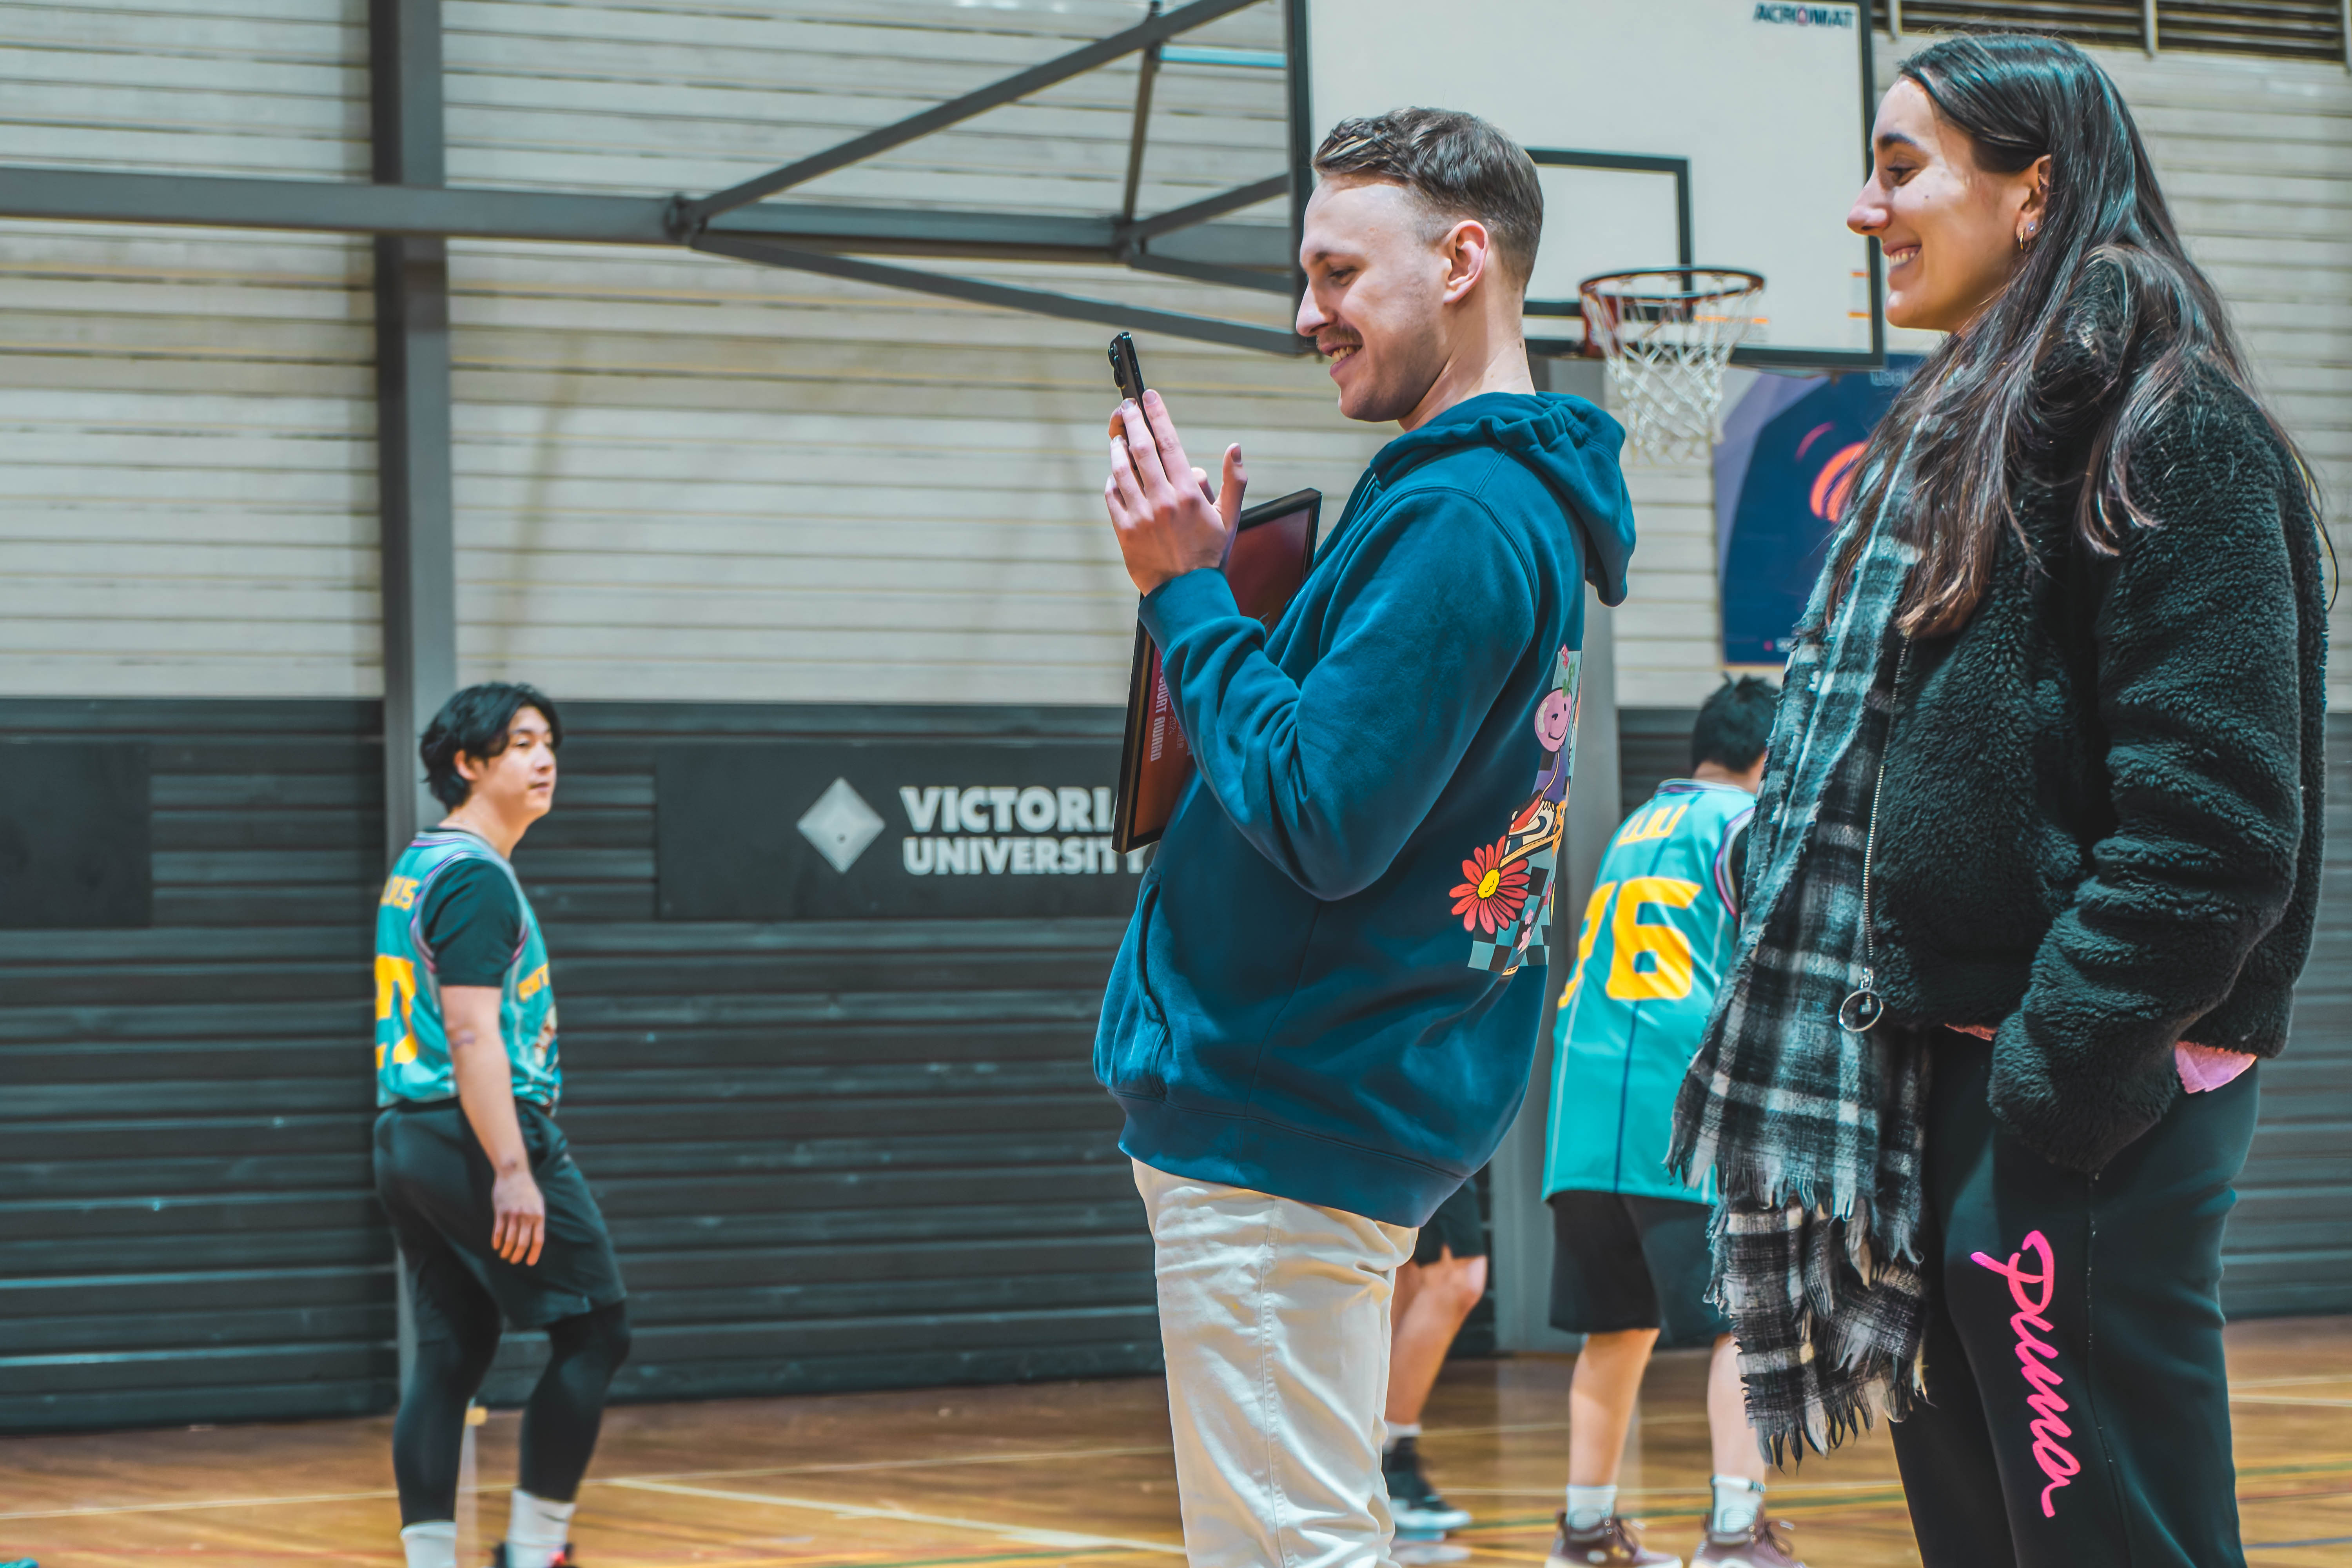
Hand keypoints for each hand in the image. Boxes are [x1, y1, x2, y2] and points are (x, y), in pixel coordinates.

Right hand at [491, 1165, 545, 1265]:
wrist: (514, 1173)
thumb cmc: (528, 1190)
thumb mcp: (538, 1203)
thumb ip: (537, 1220)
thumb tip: (534, 1237)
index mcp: (539, 1215)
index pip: (538, 1240)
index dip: (534, 1253)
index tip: (529, 1263)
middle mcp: (526, 1216)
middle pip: (522, 1243)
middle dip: (517, 1255)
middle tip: (513, 1261)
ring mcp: (512, 1214)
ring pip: (509, 1240)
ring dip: (506, 1251)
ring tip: (504, 1256)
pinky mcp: (500, 1211)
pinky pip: (498, 1231)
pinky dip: (496, 1241)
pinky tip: (496, 1247)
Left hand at [1105, 389, 1246, 594]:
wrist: (1187, 594)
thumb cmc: (1209, 556)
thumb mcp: (1230, 518)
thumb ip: (1234, 481)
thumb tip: (1234, 448)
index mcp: (1189, 493)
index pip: (1169, 443)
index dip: (1157, 415)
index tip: (1148, 397)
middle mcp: (1163, 500)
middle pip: (1142, 449)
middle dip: (1131, 421)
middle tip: (1125, 407)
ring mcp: (1141, 515)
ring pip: (1122, 470)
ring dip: (1117, 448)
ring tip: (1117, 436)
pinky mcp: (1124, 531)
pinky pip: (1112, 496)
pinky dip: (1112, 481)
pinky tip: (1115, 474)